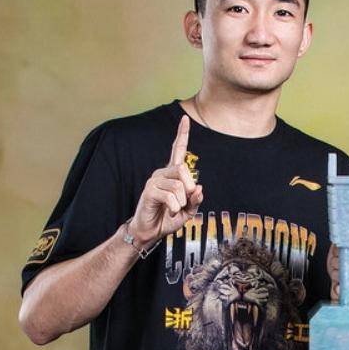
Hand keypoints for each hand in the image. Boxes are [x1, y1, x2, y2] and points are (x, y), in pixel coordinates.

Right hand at [130, 116, 203, 247]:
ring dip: (182, 202)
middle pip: (184, 169)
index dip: (182, 134)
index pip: (178, 150)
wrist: (151, 231)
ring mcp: (154, 180)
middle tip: (185, 201)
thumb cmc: (168, 218)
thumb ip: (195, 200)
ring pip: (179, 185)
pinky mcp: (149, 190)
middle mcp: (163, 172)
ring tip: (175, 209)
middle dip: (189, 188)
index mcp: (173, 174)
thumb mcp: (188, 210)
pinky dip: (175, 206)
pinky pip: (170, 195)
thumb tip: (199, 187)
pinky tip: (171, 211)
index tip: (185, 118)